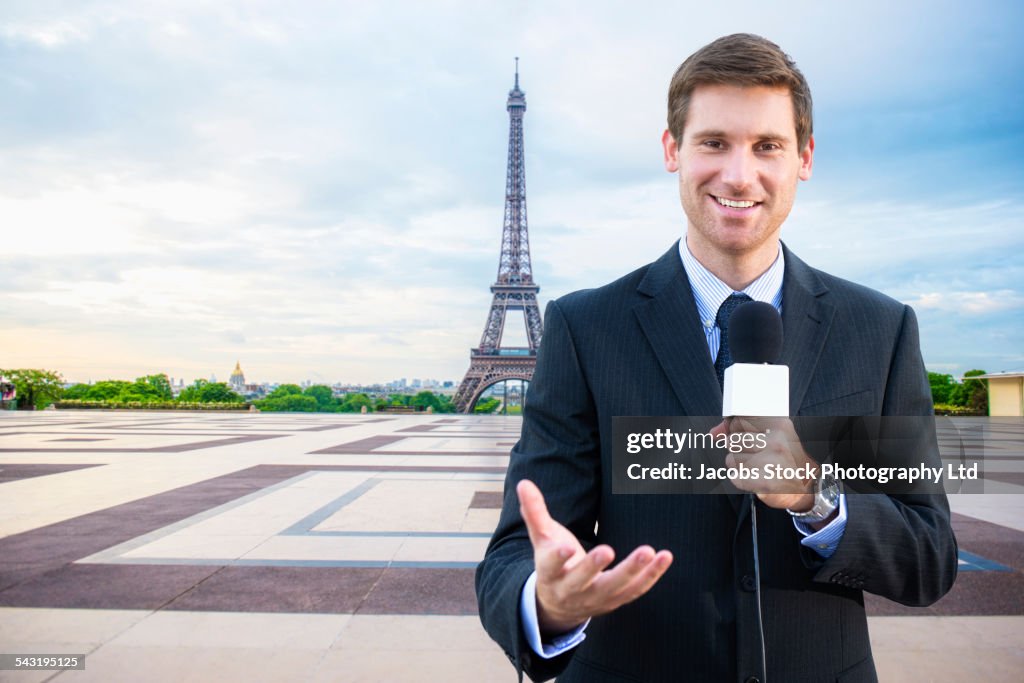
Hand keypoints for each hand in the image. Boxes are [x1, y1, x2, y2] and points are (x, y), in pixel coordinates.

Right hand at [516, 479, 673, 634]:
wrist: (560, 604)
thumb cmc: (551, 562)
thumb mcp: (541, 538)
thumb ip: (535, 511)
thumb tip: (523, 482)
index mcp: (549, 573)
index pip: (551, 566)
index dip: (558, 558)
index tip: (567, 547)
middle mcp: (571, 590)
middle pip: (583, 581)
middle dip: (594, 567)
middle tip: (608, 550)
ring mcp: (595, 598)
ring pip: (614, 588)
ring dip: (633, 571)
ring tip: (649, 551)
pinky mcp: (615, 601)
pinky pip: (635, 590)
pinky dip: (651, 576)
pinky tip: (665, 557)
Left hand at [709, 416, 816, 510]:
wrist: (807, 486)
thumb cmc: (784, 458)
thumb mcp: (770, 435)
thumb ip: (738, 430)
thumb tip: (713, 433)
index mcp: (779, 425)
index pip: (738, 421)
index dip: (735, 431)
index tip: (746, 439)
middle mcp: (776, 442)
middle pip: (732, 440)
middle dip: (737, 449)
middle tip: (755, 455)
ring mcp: (772, 462)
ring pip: (731, 459)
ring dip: (738, 465)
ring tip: (757, 467)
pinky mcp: (765, 482)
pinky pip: (735, 477)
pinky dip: (740, 479)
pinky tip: (754, 478)